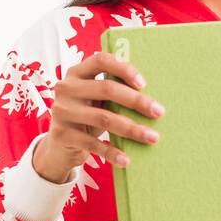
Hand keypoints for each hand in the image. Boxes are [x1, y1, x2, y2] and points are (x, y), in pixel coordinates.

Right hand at [34, 51, 165, 181]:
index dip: (123, 69)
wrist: (61, 144)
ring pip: (103, 118)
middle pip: (107, 89)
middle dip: (137, 101)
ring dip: (132, 129)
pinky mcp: (61, 134)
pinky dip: (112, 152)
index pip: (101, 60)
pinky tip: (127, 160)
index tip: (144, 83)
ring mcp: (62, 111)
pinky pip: (92, 144)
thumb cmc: (89, 115)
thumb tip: (154, 99)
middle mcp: (66, 88)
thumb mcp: (97, 99)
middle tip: (159, 112)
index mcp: (77, 72)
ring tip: (152, 137)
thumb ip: (115, 91)